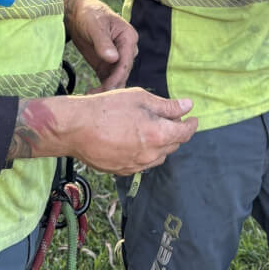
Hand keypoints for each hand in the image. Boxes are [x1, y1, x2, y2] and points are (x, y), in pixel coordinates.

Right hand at [8, 90, 197, 174]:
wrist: (76, 128)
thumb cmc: (107, 107)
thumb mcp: (140, 98)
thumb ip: (167, 106)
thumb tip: (187, 106)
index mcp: (158, 135)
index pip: (184, 133)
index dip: (191, 124)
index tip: (192, 118)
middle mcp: (150, 155)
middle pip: (172, 146)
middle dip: (175, 133)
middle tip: (171, 119)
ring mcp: (135, 166)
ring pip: (157, 157)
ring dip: (161, 144)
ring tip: (153, 129)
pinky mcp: (121, 171)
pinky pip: (141, 163)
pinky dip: (145, 153)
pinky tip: (135, 140)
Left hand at [63, 0, 137, 90]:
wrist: (78, 13)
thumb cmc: (90, 14)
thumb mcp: (95, 25)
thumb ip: (103, 42)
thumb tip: (113, 58)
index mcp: (128, 37)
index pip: (127, 60)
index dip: (118, 75)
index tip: (109, 88)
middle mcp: (126, 50)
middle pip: (123, 72)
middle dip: (112, 86)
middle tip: (98, 99)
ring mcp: (117, 59)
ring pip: (116, 79)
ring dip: (106, 90)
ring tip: (92, 98)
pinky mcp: (106, 65)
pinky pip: (107, 80)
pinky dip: (101, 88)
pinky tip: (90, 95)